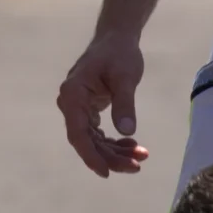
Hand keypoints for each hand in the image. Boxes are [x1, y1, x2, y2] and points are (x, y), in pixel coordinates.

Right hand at [57, 30, 150, 176]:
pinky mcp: (88, 110)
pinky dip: (115, 142)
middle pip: (87, 141)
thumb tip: (127, 132)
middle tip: (137, 166)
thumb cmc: (119, 53)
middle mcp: (71, 103)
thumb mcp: (125, 77)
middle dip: (111, 157)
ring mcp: (79, 108)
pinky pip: (99, 134)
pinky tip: (133, 144)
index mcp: (73, 94)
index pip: (78, 133)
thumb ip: (125, 103)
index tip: (106, 173)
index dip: (90, 156)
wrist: (117, 39)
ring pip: (94, 141)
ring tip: (142, 156)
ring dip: (116, 152)